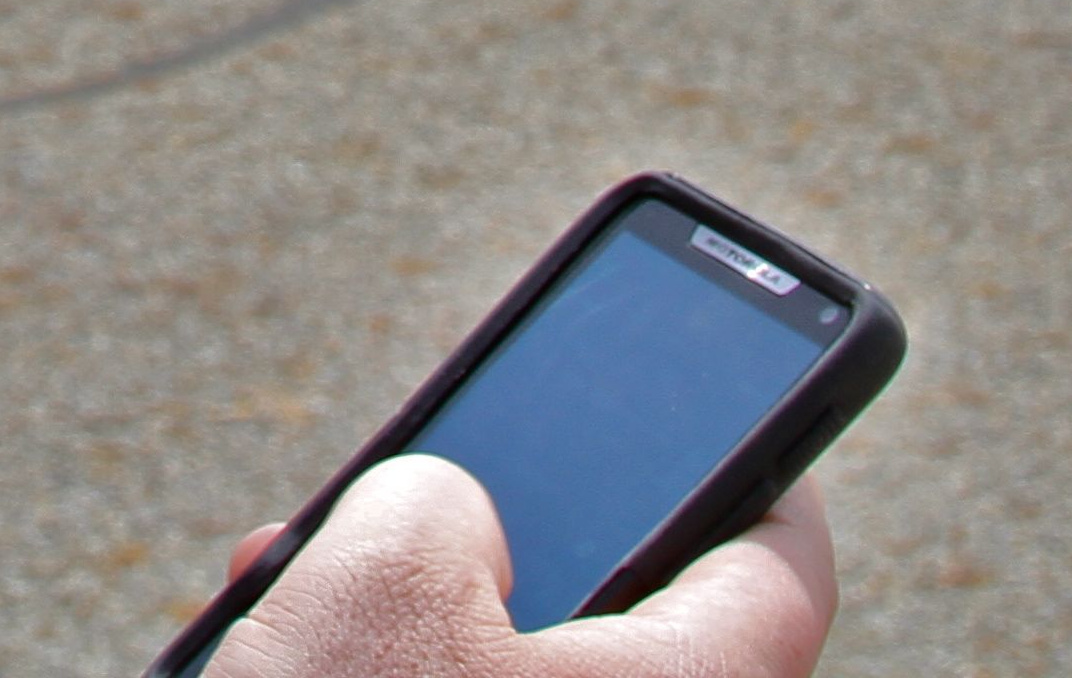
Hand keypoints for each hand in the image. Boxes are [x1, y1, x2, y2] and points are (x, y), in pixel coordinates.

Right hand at [210, 462, 834, 677]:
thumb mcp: (374, 572)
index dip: (760, 470)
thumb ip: (437, 497)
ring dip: (424, 632)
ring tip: (306, 587)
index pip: (782, 566)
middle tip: (451, 495)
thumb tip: (454, 523)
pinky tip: (289, 669)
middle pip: (633, 631)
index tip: (738, 418)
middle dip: (520, 548)